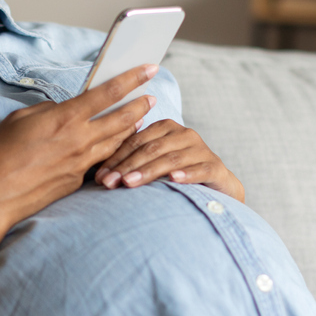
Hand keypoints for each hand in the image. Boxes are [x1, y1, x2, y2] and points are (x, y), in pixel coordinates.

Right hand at [0, 64, 159, 237]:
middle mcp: (79, 140)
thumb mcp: (21, 119)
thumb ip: (49, 111)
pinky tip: (113, 146)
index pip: (108, 93)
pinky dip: (111, 150)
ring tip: (138, 120)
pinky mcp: (77, 181)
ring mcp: (81, 163)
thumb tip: (64, 111)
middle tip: (151, 97)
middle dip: (141, 105)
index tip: (149, 69)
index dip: (132, 78)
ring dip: (131, 129)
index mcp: (65, 118)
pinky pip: (100, 161)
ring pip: (117, 142)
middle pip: (123, 119)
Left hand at [94, 119, 244, 201]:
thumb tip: (98, 175)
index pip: (135, 141)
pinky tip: (173, 180)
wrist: (217, 187)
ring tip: (130, 183)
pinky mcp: (215, 166)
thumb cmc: (177, 174)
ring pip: (170, 159)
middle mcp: (184, 134)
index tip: (99, 176)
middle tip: (108, 183)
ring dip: (148, 171)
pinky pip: (199, 169)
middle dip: (126, 167)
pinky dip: (186, 174)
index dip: (115, 158)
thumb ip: (133, 162)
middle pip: (150, 149)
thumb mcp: (153, 165)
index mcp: (165, 128)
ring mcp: (201, 149)